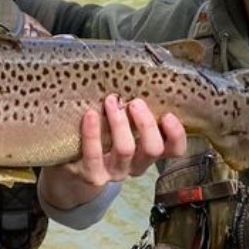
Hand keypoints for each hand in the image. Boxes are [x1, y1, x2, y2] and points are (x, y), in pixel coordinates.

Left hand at [39, 94, 186, 209]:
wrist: (72, 169)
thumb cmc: (103, 136)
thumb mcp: (123, 125)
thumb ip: (134, 108)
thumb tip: (138, 74)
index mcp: (149, 151)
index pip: (175, 150)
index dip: (177, 135)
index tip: (169, 115)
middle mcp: (136, 165)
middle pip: (152, 149)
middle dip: (146, 124)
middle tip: (136, 102)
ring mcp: (115, 172)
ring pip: (126, 150)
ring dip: (120, 122)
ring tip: (111, 100)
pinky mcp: (93, 175)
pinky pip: (94, 155)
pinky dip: (93, 133)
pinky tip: (90, 115)